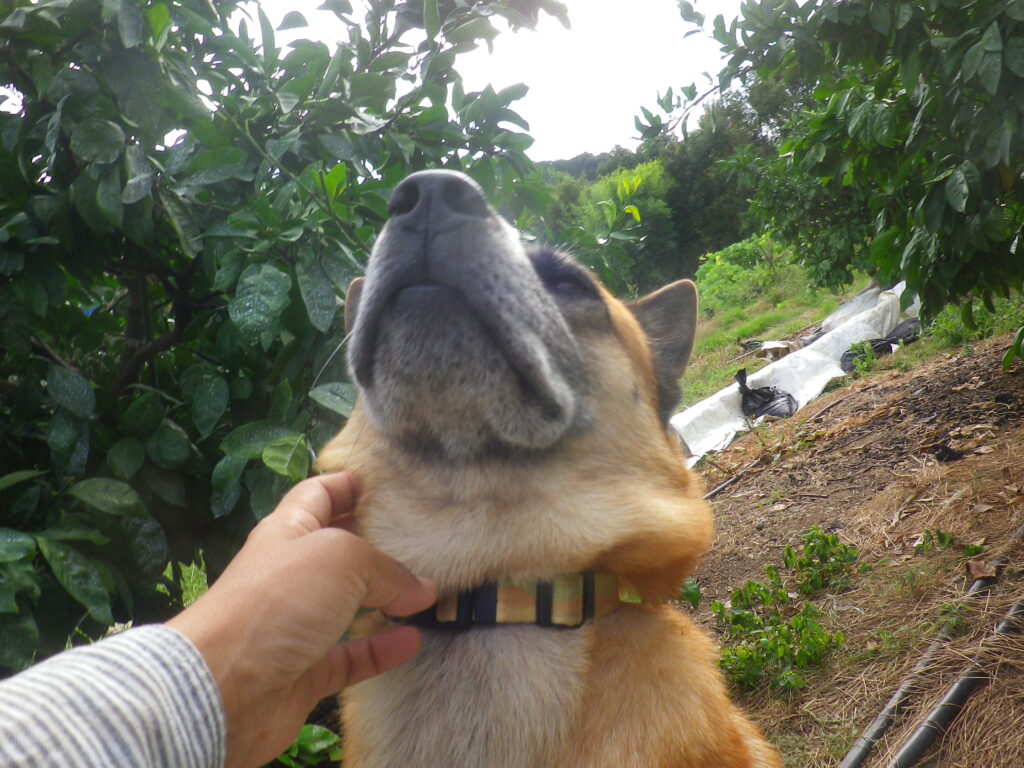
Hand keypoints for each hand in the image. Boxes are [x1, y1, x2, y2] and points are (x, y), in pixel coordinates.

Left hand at [166, 472, 435, 767]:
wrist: (223, 686)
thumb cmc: (277, 600)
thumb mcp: (341, 557)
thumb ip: (387, 569)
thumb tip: (422, 590)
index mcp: (289, 530)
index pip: (320, 494)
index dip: (349, 484)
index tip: (388, 484)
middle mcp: (292, 573)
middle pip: (338, 549)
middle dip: (376, 542)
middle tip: (420, 538)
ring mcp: (296, 624)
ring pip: (348, 605)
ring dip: (385, 599)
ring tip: (427, 592)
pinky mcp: (305, 672)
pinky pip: (351, 655)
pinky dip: (382, 649)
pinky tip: (413, 640)